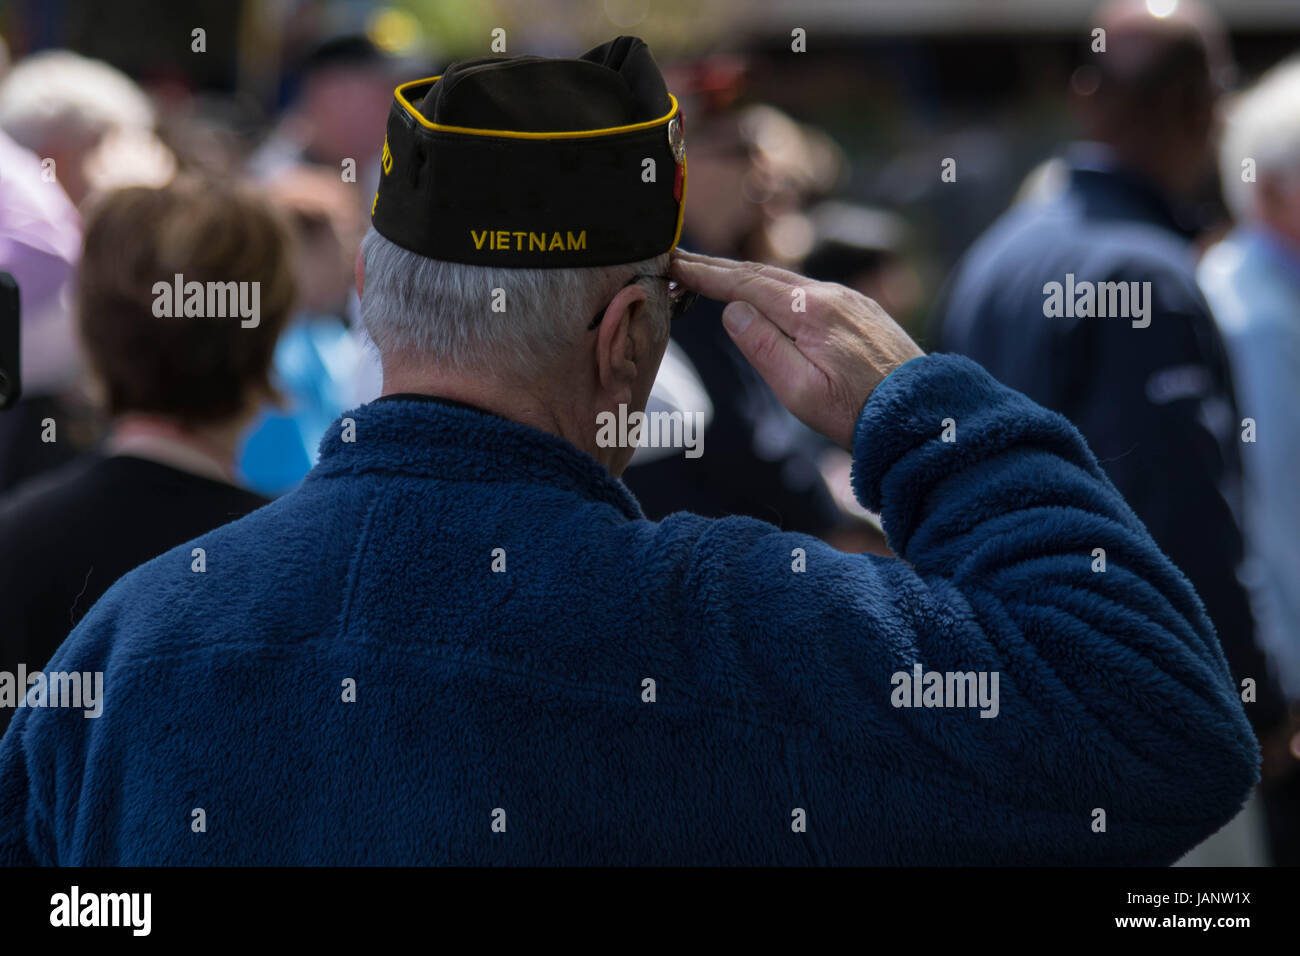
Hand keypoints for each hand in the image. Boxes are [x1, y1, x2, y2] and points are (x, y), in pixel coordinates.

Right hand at [670, 250, 924, 449]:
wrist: (922, 416)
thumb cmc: (858, 413)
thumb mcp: (800, 392)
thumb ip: (763, 347)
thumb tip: (732, 310)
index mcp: (811, 312)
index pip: (745, 284)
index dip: (706, 274)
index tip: (673, 263)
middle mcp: (831, 295)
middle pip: (763, 274)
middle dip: (719, 267)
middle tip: (681, 259)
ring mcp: (849, 301)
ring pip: (787, 280)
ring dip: (747, 275)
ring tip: (715, 274)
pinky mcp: (861, 312)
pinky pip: (808, 290)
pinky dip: (775, 286)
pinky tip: (766, 293)